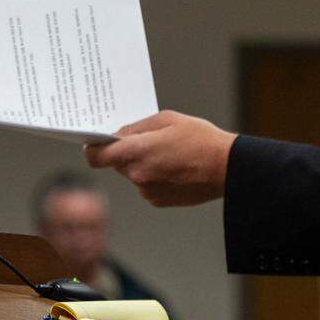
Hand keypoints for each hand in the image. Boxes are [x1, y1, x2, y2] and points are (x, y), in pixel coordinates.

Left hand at [84, 110, 236, 206]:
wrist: (227, 169)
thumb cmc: (201, 140)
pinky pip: (146, 185)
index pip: (97, 156)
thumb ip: (138, 127)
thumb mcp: (168, 119)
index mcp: (137, 151)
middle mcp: (138, 174)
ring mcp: (147, 190)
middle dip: (127, 151)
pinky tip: (173, 167)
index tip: (94, 142)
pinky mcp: (158, 200)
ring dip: (142, 164)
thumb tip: (119, 134)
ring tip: (168, 153)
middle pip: (117, 162)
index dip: (92, 148)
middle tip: (147, 140)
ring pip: (133, 173)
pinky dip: (153, 176)